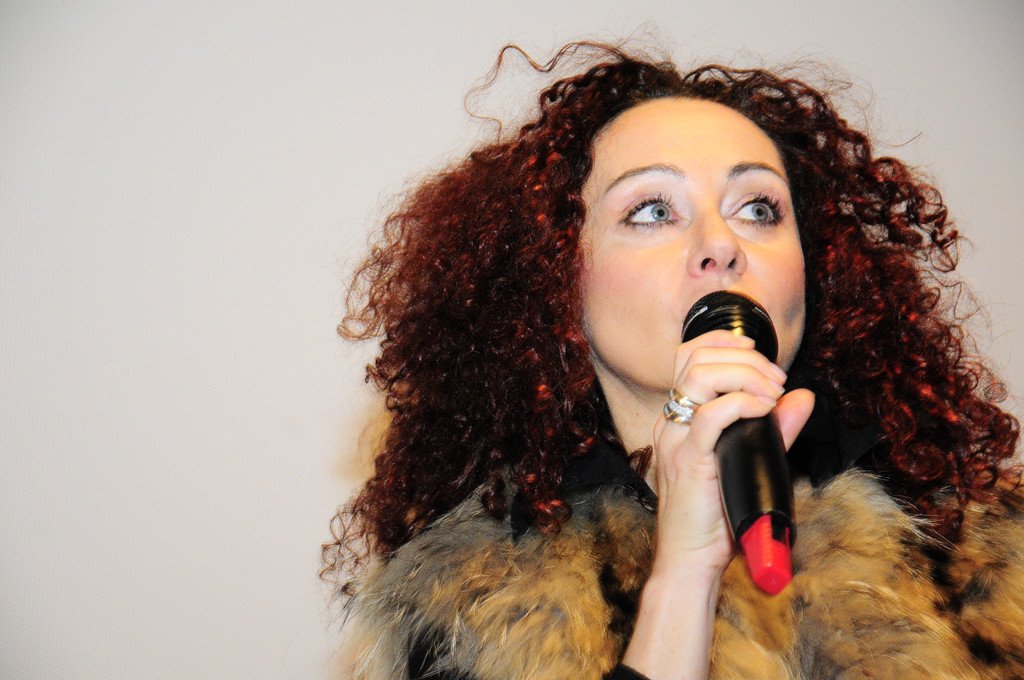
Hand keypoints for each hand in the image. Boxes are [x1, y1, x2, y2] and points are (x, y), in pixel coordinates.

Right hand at [621, 330, 813, 678]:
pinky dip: (744, 403)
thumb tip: (802, 398)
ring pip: (700, 376)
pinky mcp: (688, 460)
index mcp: (677, 419)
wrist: (689, 560)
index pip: (688, 356)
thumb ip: (774, 429)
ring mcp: (675, 439)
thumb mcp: (748, 461)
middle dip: (746, 359)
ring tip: (772, 392)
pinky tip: (764, 410)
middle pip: (695, 358)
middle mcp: (670, 422)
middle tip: (777, 380)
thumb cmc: (714, 517)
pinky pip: (711, 415)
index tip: (757, 353)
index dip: (722, 342)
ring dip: (746, 375)